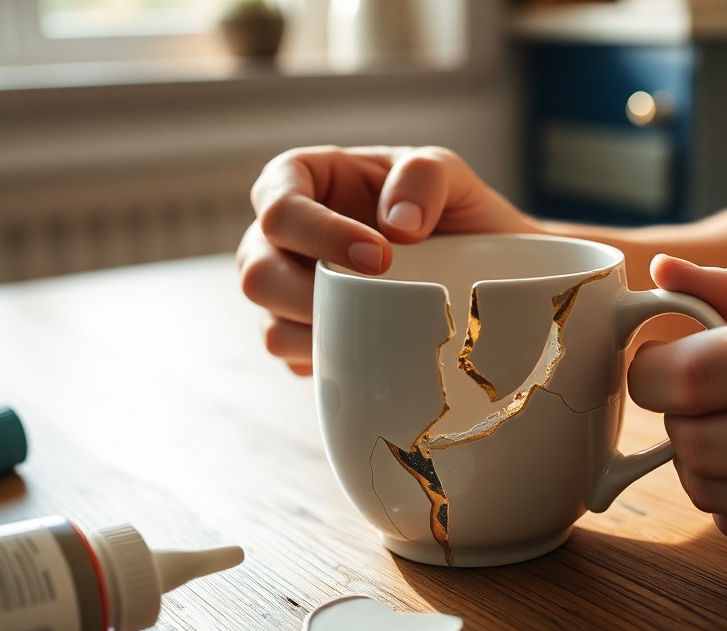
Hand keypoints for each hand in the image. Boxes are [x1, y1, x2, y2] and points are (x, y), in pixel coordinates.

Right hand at [237, 145, 534, 374]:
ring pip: (269, 324)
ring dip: (318, 335)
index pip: (279, 205)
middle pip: (255, 271)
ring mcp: (285, 288)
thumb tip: (400, 225)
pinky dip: (326, 362)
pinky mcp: (301, 333)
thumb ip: (424, 176)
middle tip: (372, 301)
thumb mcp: (446, 173)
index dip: (319, 233)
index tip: (381, 257)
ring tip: (372, 331)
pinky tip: (366, 351)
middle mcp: (280, 236)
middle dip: (308, 295)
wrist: (472, 263)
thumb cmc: (445, 208)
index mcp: (302, 180)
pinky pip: (294, 360)